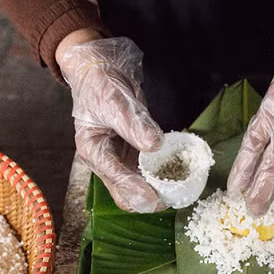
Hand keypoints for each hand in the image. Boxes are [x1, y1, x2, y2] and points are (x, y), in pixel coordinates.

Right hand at [58, 35, 164, 212]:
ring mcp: (120, 160)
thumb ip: (133, 125)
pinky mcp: (133, 155)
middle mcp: (105, 162)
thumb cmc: (100, 86)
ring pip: (139, 186)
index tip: (157, 198)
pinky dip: (162, 176)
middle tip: (174, 198)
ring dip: (158, 190)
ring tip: (180, 191)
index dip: (137, 191)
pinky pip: (148, 172)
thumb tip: (154, 145)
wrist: (101, 73)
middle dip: (149, 199)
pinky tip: (178, 175)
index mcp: (93, 151)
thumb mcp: (114, 102)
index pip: (115, 180)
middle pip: (126, 194)